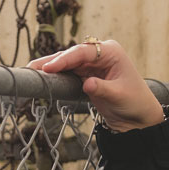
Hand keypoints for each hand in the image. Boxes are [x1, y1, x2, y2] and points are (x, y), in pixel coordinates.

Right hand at [27, 39, 163, 131]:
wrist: (138, 118)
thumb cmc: (135, 103)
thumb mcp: (119, 96)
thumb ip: (102, 88)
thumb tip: (86, 83)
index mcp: (111, 51)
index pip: (83, 52)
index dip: (65, 59)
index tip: (50, 68)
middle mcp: (100, 54)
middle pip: (71, 55)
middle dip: (52, 61)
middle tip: (32, 68)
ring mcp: (92, 64)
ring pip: (66, 63)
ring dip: (49, 67)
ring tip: (30, 71)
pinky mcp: (85, 75)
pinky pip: (67, 73)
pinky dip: (55, 76)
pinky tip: (41, 77)